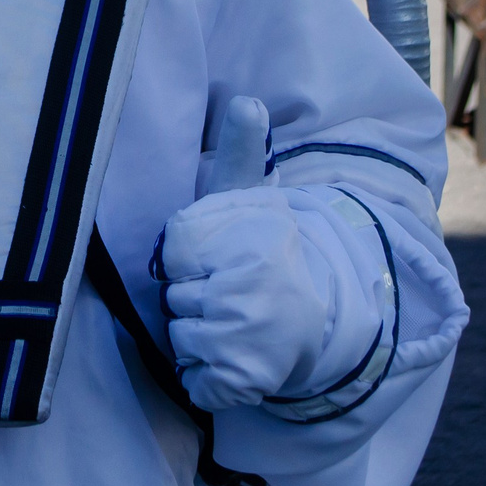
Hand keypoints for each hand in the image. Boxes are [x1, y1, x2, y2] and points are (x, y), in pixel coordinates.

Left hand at [156, 97, 330, 412]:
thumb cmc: (263, 252)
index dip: (186, 260)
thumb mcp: (251, 200)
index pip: (175, 258)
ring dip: (194, 336)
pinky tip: (229, 358)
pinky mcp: (239, 383)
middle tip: (229, 292)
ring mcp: (243, 342)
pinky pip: (193, 379)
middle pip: (174, 300)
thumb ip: (241, 152)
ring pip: (179, 340)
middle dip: (191, 297)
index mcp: (249, 249)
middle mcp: (247, 296)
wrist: (312, 316)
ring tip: (231, 323)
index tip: (218, 259)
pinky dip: (202, 375)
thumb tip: (247, 101)